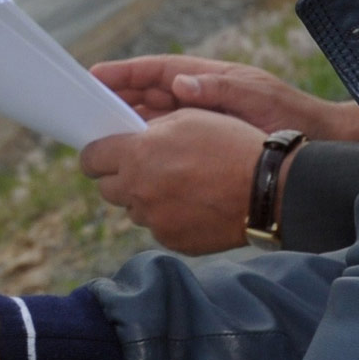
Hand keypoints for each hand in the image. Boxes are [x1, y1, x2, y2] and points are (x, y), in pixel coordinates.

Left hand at [79, 108, 273, 254]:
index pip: (91, 158)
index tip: (105, 154)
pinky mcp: (171, 240)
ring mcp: (154, 220)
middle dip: (120, 177)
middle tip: (145, 168)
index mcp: (137, 155)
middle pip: (107, 188)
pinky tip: (194, 204)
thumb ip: (149, 130)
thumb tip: (129, 140)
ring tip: (180, 185)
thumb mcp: (188, 119)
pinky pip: (157, 227)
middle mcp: (138, 190)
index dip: (97, 154)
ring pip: (133, 209)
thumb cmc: (231, 144)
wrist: (267, 189)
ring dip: (146, 198)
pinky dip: (168, 217)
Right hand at [91, 55, 358, 143]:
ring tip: (98, 137)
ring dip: (127, 128)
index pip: (156, 71)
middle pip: (147, 97)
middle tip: (85, 111)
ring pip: (153, 123)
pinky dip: (148, 150)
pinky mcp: (203, 146)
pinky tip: (131, 163)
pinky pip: (167, 146)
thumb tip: (178, 82)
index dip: (124, 73)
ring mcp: (200, 122)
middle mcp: (198, 97)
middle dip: (116, 102)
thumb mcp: (254, 95)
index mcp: (206, 78)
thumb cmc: (289, 115)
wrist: (318, 145)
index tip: (93, 76)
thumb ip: (216, 88)